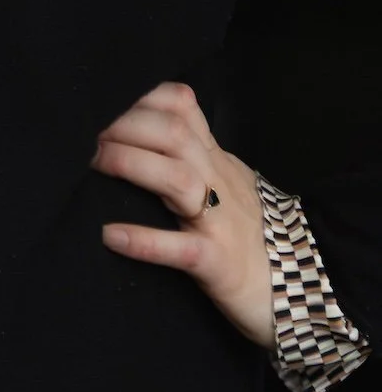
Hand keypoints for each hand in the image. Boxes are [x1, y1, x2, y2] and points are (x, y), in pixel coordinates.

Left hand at [91, 80, 274, 350]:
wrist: (301, 291)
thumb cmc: (250, 236)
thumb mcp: (225, 184)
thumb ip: (193, 158)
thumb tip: (139, 135)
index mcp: (216, 161)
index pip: (184, 109)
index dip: (143, 100)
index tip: (107, 109)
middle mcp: (218, 182)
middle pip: (175, 134)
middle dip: (128, 127)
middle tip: (90, 141)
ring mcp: (219, 222)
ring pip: (178, 179)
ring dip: (133, 165)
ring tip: (95, 166)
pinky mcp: (217, 263)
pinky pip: (180, 248)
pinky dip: (144, 240)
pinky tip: (111, 235)